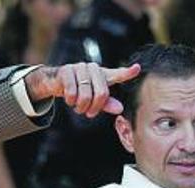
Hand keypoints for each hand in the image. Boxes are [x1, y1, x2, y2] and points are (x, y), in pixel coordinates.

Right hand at [25, 63, 141, 117]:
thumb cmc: (79, 90)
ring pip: (86, 95)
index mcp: (102, 74)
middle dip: (95, 108)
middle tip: (89, 113)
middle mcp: (93, 68)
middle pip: (102, 94)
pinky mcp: (67, 70)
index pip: (117, 74)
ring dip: (81, 107)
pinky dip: (71, 102)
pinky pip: (72, 93)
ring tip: (78, 107)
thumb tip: (120, 109)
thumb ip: (106, 104)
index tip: (138, 68)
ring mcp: (80, 67)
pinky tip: (69, 101)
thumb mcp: (93, 98)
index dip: (127, 72)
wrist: (56, 82)